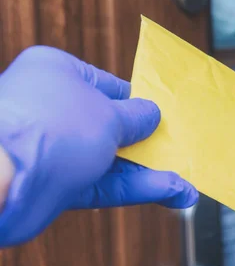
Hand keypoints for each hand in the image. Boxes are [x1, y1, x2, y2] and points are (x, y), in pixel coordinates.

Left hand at [0, 46, 197, 246]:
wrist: (0, 177)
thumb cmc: (50, 126)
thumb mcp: (108, 114)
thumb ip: (135, 117)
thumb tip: (152, 115)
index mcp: (57, 74)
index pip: (108, 85)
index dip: (139, 102)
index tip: (164, 116)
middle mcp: (53, 110)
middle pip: (112, 125)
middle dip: (146, 141)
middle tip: (177, 149)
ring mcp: (54, 149)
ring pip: (111, 160)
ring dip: (149, 172)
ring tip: (184, 183)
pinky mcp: (56, 184)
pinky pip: (104, 184)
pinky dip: (137, 189)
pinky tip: (170, 192)